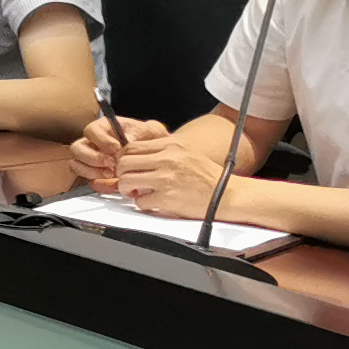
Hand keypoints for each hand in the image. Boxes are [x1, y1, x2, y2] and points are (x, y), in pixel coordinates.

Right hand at [67, 115, 150, 185]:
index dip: (101, 140)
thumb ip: (136, 133)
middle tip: (111, 164)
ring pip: (76, 163)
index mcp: (103, 128)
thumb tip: (125, 140)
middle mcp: (93, 142)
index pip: (91, 130)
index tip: (116, 148)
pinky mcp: (93, 172)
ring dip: (91, 171)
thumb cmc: (148, 138)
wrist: (154, 152)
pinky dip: (96, 181)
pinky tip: (111, 181)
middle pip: (77, 148)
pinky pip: (85, 178)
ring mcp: (90, 157)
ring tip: (111, 174)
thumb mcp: (147, 131)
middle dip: (93, 158)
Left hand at [110, 124, 234, 217]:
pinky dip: (142, 203)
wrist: (227, 194)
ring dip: (127, 189)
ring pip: (126, 180)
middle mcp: (167, 159)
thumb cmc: (208, 176)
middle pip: (124, 162)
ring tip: (137, 192)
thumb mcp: (186, 153)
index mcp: (172, 145)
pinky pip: (140, 201)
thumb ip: (163, 151)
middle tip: (129, 180)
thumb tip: (137, 156)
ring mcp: (166, 178)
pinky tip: (152, 201)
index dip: (123, 158)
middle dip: (121, 173)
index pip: (132, 146)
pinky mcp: (167, 198)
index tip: (127, 166)